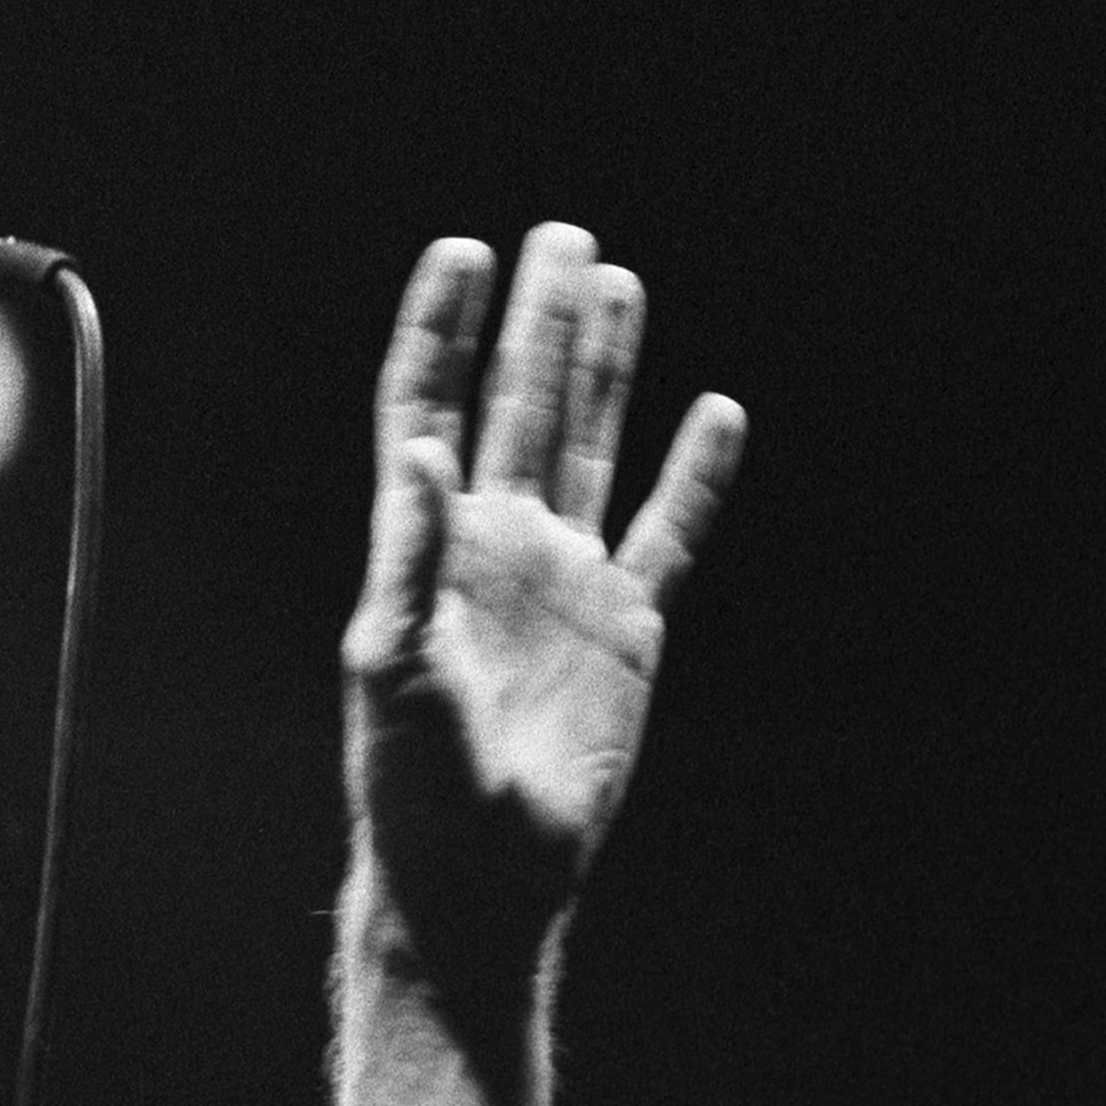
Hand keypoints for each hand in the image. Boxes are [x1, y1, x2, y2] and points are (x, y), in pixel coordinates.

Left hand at [342, 223, 743, 978]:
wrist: (476, 871)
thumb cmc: (410, 781)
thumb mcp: (389, 664)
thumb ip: (406, 556)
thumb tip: (420, 452)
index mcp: (428, 546)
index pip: (431, 408)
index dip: (442, 332)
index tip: (462, 252)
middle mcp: (497, 546)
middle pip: (519, 404)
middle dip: (537, 320)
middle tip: (558, 234)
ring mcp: (564, 580)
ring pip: (589, 445)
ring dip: (603, 367)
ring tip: (616, 281)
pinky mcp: (626, 627)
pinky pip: (669, 532)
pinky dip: (695, 475)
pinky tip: (716, 411)